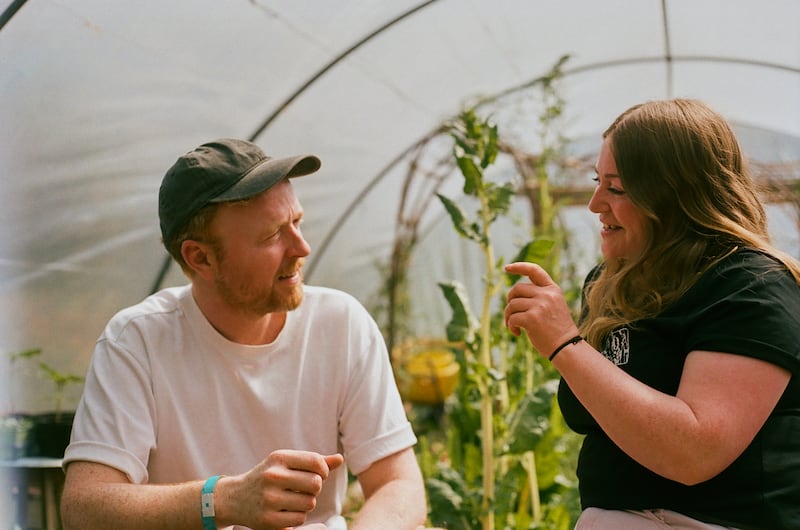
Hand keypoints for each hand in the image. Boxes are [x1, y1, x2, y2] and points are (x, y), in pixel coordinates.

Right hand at [217, 449, 343, 529]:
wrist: (235, 498)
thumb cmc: (269, 477)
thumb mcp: (286, 463)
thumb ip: (314, 461)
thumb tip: (340, 459)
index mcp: (279, 458)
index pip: (316, 462)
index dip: (323, 470)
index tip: (318, 474)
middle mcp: (273, 476)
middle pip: (316, 484)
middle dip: (315, 488)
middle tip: (304, 489)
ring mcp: (269, 499)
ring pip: (310, 503)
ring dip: (307, 503)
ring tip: (293, 500)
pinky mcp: (268, 519)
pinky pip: (300, 519)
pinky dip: (298, 516)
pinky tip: (285, 511)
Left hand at [504, 262, 578, 357]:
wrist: (566, 347)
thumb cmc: (557, 330)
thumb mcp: (553, 306)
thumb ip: (539, 296)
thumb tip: (514, 295)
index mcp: (553, 289)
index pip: (534, 270)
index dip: (519, 267)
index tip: (507, 268)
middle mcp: (547, 294)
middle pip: (517, 289)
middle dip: (510, 301)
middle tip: (511, 314)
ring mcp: (540, 306)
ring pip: (512, 304)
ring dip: (509, 316)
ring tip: (515, 326)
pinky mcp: (532, 318)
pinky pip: (512, 318)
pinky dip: (510, 326)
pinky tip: (517, 333)